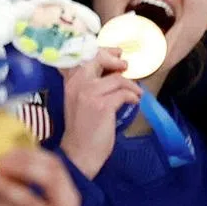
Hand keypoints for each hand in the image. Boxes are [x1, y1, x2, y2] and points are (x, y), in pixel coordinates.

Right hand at [59, 49, 140, 179]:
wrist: (79, 153)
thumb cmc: (83, 128)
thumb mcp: (80, 101)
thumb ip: (90, 85)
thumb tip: (113, 70)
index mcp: (71, 83)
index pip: (85, 57)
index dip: (103, 52)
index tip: (117, 53)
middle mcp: (77, 85)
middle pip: (99, 59)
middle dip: (116, 61)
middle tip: (126, 67)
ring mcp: (89, 94)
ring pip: (117, 79)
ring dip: (131, 85)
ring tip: (135, 93)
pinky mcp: (102, 105)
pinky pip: (124, 93)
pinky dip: (133, 96)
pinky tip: (134, 102)